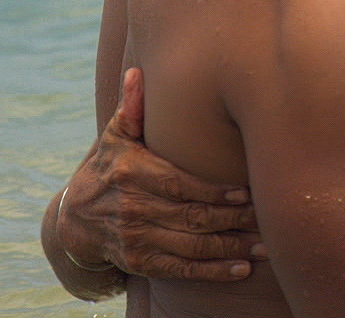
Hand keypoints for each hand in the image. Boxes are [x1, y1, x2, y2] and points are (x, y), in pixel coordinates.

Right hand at [61, 68, 262, 281]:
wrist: (75, 218)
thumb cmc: (109, 166)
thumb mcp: (115, 136)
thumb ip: (132, 109)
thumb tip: (137, 73)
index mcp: (132, 174)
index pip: (179, 185)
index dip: (214, 192)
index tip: (246, 193)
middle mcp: (133, 209)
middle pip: (192, 218)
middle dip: (233, 221)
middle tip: (268, 220)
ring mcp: (136, 239)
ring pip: (192, 246)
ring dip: (232, 248)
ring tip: (266, 247)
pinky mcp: (140, 263)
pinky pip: (182, 269)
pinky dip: (212, 271)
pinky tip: (240, 268)